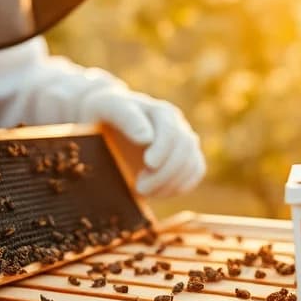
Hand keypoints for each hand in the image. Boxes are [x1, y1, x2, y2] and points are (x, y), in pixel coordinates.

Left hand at [78, 87, 205, 197]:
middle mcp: (176, 124)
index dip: (163, 149)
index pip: (170, 130)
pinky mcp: (186, 157)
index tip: (149, 164)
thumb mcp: (107, 108)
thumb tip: (147, 138)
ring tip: (144, 191)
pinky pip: (195, 172)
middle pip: (184, 149)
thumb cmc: (105, 113)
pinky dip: (180, 186)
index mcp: (159, 111)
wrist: (106, 122)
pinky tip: (159, 192)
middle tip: (140, 188)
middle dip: (164, 173)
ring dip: (171, 183)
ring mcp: (183, 141)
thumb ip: (126, 117)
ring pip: (192, 163)